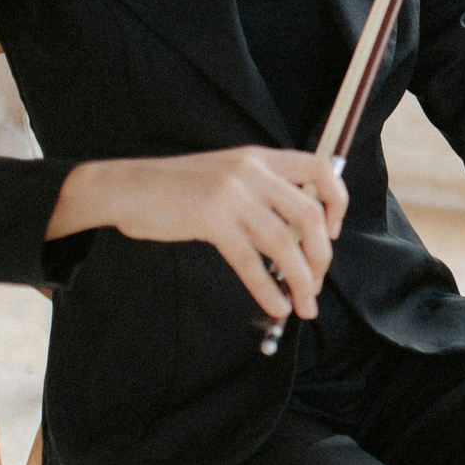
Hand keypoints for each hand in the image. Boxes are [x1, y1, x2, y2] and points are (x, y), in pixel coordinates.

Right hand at [48, 148, 348, 321]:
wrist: (128, 187)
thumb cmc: (178, 189)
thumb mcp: (228, 176)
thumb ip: (262, 194)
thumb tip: (297, 235)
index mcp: (260, 158)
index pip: (322, 169)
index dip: (337, 201)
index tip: (332, 232)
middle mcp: (252, 171)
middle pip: (310, 215)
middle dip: (321, 256)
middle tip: (317, 282)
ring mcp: (232, 195)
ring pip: (284, 242)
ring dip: (301, 280)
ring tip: (304, 305)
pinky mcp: (211, 220)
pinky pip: (250, 261)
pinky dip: (268, 289)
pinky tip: (276, 306)